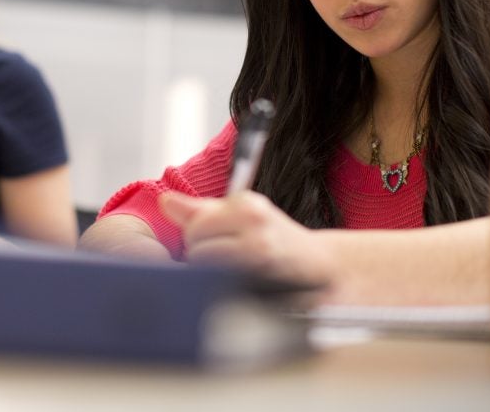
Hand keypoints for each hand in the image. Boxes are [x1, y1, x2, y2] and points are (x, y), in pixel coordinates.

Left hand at [159, 191, 334, 287]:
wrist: (324, 270)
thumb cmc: (278, 244)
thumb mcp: (244, 219)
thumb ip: (201, 212)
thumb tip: (165, 202)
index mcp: (246, 203)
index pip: (195, 223)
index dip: (199, 238)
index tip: (219, 243)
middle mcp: (253, 220)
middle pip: (195, 244)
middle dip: (203, 257)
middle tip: (229, 260)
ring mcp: (259, 249)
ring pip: (203, 264)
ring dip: (210, 275)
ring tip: (234, 272)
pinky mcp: (262, 276)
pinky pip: (218, 283)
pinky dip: (223, 288)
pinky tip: (240, 285)